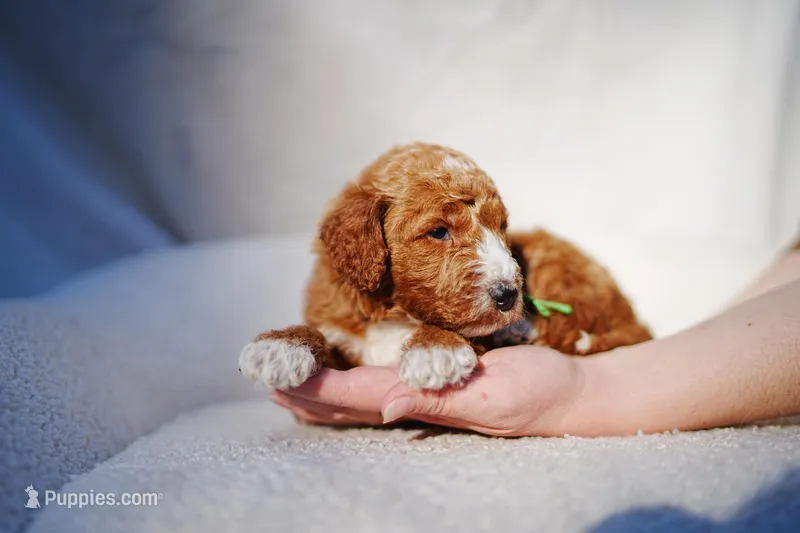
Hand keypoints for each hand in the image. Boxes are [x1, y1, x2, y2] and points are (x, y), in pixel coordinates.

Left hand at [270, 345, 584, 436]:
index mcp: (428, 403)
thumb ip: (441, 400)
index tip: (280, 380)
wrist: (574, 395)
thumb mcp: (495, 397)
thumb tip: (386, 406)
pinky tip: (348, 379)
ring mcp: (432, 398)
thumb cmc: (542, 392)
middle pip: (352, 403)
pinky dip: (357, 384)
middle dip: (310, 395)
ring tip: (292, 387)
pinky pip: (390, 387)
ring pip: (365, 398)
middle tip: (268, 383)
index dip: (318, 388)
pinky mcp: (445, 387)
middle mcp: (421, 404)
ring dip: (327, 393)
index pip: (359, 395)